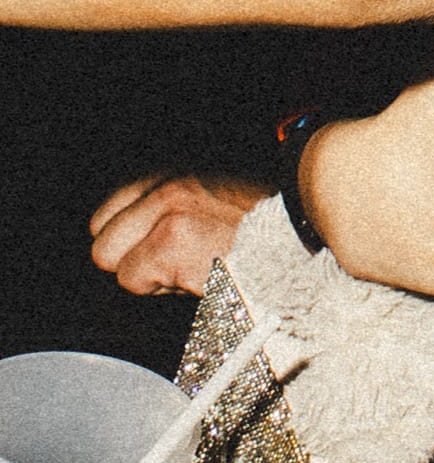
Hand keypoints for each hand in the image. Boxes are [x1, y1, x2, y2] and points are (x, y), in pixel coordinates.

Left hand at [89, 171, 273, 294]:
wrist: (302, 228)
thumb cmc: (264, 221)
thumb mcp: (211, 196)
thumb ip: (170, 209)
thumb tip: (134, 239)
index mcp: (172, 173)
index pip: (106, 215)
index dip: (127, 243)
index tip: (150, 253)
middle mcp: (165, 187)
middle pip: (103, 242)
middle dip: (132, 263)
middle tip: (171, 265)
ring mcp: (166, 214)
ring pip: (118, 266)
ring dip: (151, 278)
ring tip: (193, 268)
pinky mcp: (172, 245)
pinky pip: (137, 281)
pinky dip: (166, 289)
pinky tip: (201, 277)